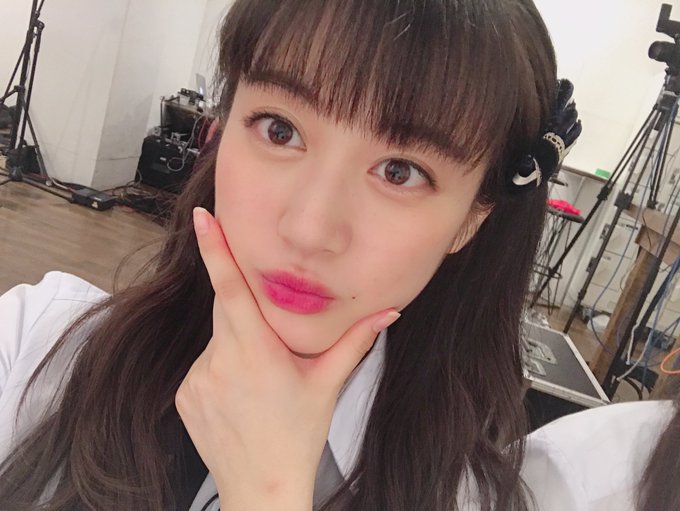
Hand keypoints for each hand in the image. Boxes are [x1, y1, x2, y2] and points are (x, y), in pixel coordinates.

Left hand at [175, 207, 399, 510]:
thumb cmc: (297, 436)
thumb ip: (356, 342)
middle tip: (270, 340)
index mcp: (257, 353)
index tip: (202, 218)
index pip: (232, 289)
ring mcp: (197, 378)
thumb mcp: (328, 385)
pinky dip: (223, 365)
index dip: (216, 249)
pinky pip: (204, 362)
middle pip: (227, 307)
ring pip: (218, 337)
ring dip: (238, 343)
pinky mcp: (185, 393)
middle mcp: (220, 361)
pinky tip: (241, 395)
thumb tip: (390, 311)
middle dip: (247, 306)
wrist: (260, 487)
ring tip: (260, 382)